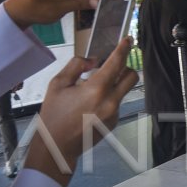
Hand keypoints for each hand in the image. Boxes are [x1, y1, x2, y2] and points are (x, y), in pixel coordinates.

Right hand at [24, 37, 137, 186]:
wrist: (57, 146)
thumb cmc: (54, 114)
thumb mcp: (58, 84)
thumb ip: (77, 66)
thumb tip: (93, 61)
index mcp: (96, 90)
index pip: (117, 63)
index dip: (123, 48)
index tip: (128, 40)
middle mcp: (110, 102)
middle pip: (132, 76)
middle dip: (125, 67)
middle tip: (111, 66)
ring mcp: (114, 114)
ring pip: (124, 90)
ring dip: (115, 83)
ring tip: (93, 88)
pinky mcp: (114, 122)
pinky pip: (117, 103)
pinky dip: (109, 97)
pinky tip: (91, 103)